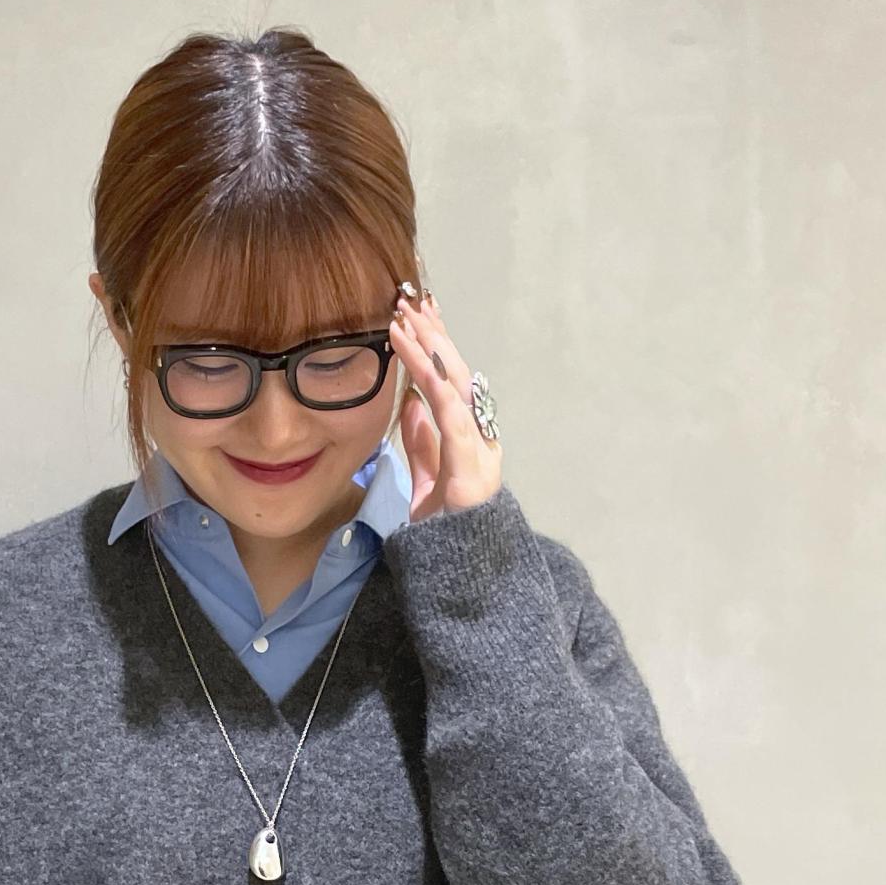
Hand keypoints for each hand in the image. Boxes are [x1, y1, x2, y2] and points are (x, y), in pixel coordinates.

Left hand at [388, 288, 503, 519]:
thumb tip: (411, 407)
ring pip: (455, 385)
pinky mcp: (469, 471)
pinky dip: (432, 381)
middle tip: (408, 299)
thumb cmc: (444, 541)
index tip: (417, 315)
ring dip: (429, 347)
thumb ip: (423, 446)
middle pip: (457, 374)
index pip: (452, 384)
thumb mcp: (427, 485)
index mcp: (472, 443)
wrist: (461, 585)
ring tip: (404, 317)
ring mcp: (479, 455)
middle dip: (434, 334)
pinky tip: (415, 355)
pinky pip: (451, 415)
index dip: (437, 347)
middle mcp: (481, 442)